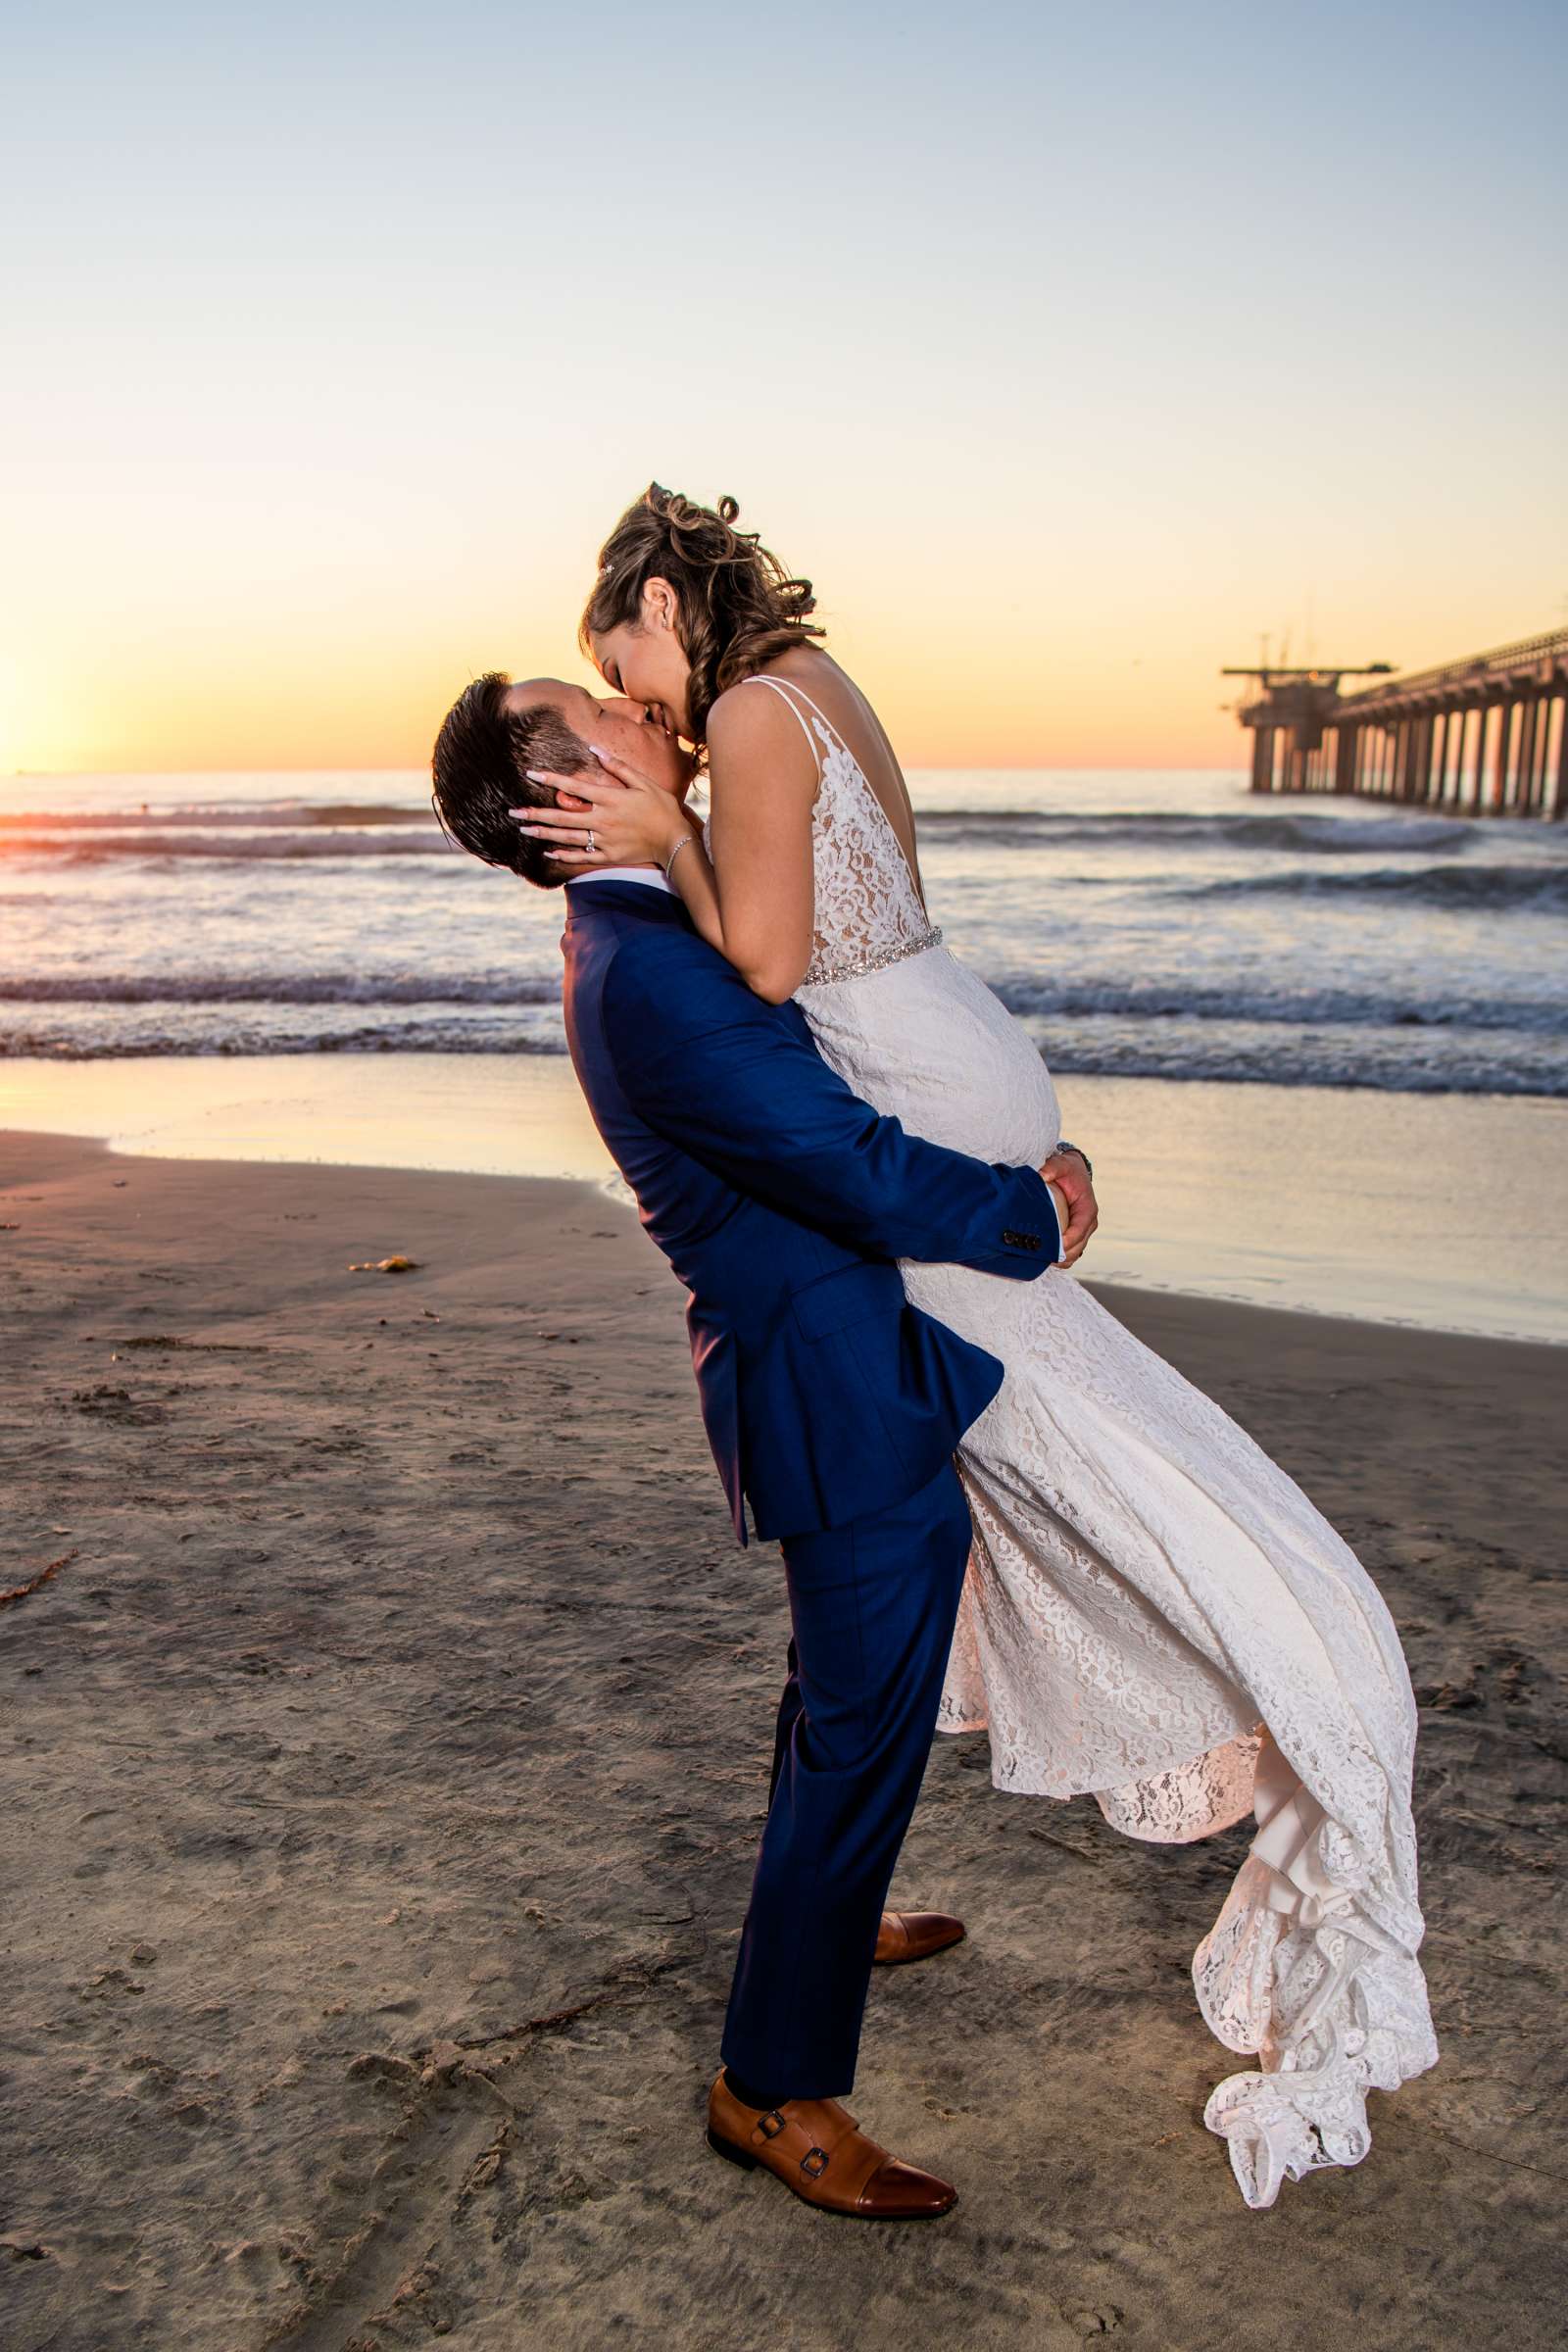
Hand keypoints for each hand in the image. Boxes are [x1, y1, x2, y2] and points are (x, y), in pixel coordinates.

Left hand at [509, 744, 690, 870]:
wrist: (675, 841)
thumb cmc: (662, 808)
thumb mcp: (644, 783)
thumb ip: (619, 767)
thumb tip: (594, 750)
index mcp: (610, 799)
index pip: (575, 787)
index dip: (551, 779)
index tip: (531, 774)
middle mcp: (603, 820)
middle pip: (563, 816)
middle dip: (536, 813)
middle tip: (513, 812)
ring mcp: (604, 841)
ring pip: (567, 837)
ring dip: (544, 832)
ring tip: (524, 828)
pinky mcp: (609, 856)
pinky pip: (582, 856)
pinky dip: (564, 854)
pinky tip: (548, 850)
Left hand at [1039, 1145, 1097, 1268]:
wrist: (1073, 1172)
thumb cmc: (1068, 1170)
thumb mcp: (1061, 1164)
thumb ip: (1052, 1168)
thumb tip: (1041, 1175)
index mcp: (1088, 1209)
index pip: (1078, 1231)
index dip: (1065, 1242)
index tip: (1049, 1248)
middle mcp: (1088, 1223)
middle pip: (1076, 1248)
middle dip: (1059, 1255)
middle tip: (1037, 1257)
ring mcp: (1082, 1231)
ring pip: (1074, 1254)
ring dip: (1059, 1260)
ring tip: (1038, 1260)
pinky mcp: (1075, 1235)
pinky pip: (1069, 1253)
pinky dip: (1058, 1258)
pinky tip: (1042, 1258)